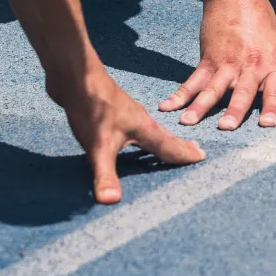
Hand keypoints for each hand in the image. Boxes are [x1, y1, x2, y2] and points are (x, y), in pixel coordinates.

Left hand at [56, 71, 206, 203]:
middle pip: (163, 136)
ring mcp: (123, 113)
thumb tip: (111, 201)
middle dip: (177, 146)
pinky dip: (136, 137)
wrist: (72, 74)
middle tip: (193, 151)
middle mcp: (138, 120)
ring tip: (163, 148)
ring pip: (146, 132)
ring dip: (157, 141)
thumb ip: (106, 174)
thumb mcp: (98, 146)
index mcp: (144, 128)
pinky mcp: (107, 111)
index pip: (169, 145)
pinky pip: (129, 128)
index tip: (202, 157)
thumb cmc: (91, 106)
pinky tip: (125, 139)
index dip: (185, 154)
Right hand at [159, 0, 275, 129]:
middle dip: (234, 111)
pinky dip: (179, 94)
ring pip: (213, 89)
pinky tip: (167, 106)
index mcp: (273, 65)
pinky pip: (193, 80)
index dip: (272, 108)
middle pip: (242, 92)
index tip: (267, 125)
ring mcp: (227, 63)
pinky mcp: (208, 59)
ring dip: (199, 106)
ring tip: (187, 122)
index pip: (275, 92)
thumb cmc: (260, 22)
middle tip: (226, 127)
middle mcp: (251, 66)